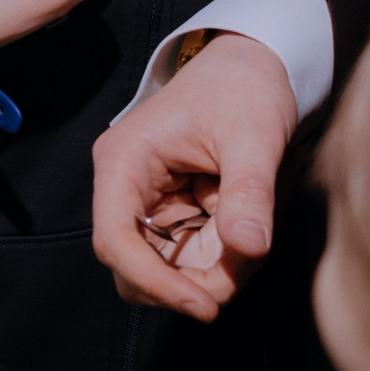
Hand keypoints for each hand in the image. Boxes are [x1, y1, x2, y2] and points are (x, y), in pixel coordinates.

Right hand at [91, 30, 295, 319]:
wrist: (253, 63)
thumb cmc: (244, 88)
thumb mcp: (254, 136)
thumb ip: (250, 193)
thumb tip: (250, 249)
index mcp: (125, 163)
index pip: (115, 240)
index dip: (154, 282)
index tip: (205, 306)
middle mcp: (125, 188)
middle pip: (135, 264)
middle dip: (188, 282)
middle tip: (243, 274)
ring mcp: (146, 203)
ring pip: (164, 266)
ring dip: (209, 272)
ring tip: (253, 244)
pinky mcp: (171, 212)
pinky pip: (187, 254)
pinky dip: (219, 259)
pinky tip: (247, 236)